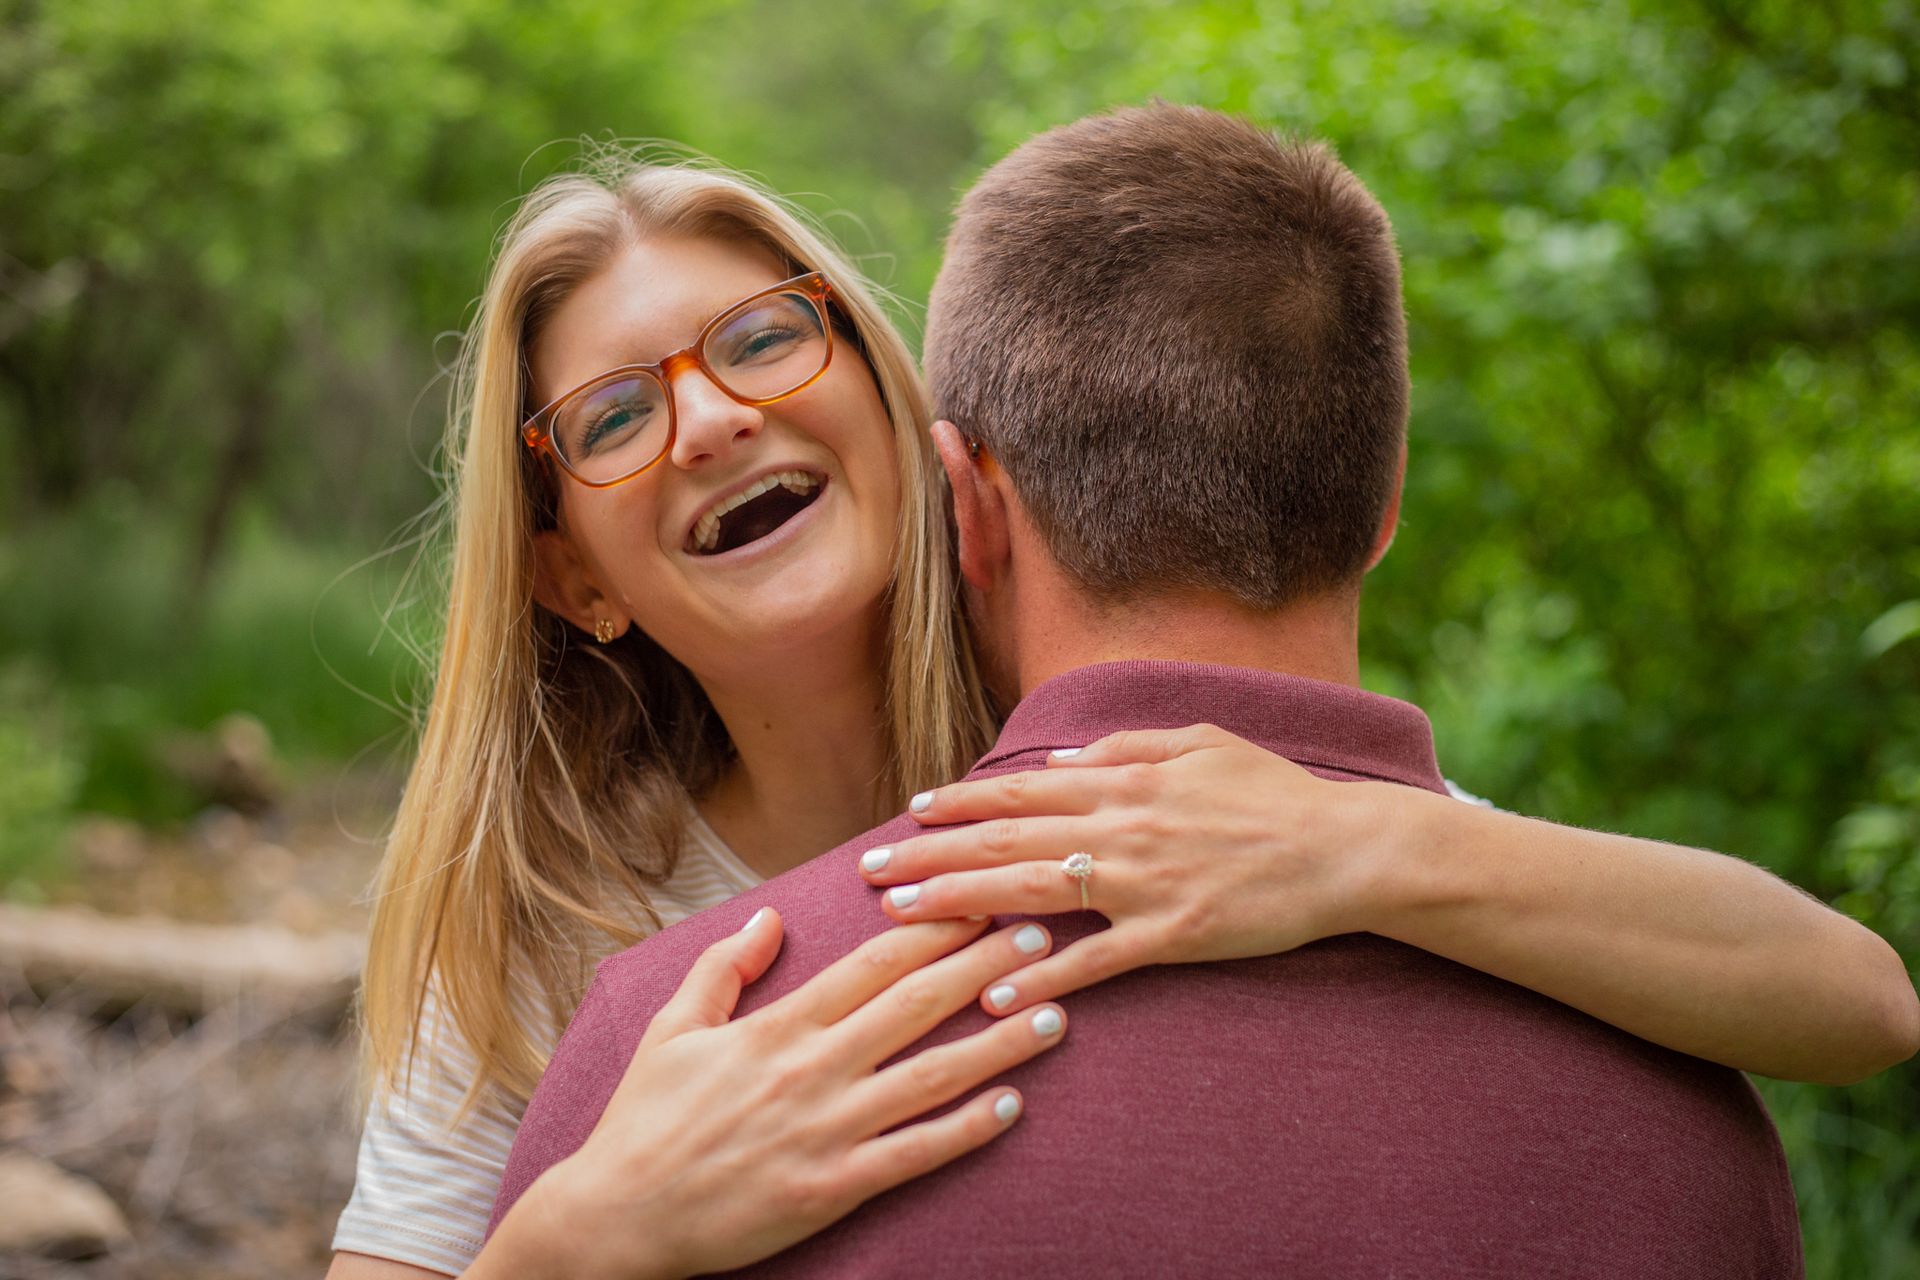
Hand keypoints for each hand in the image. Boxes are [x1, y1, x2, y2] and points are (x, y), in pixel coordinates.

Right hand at [500, 911, 1067, 1279]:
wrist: (617, 1218)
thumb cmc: (645, 1121)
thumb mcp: (672, 1028)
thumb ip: (724, 968)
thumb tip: (771, 917)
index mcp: (778, 1026)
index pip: (873, 962)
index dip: (934, 926)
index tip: (980, 897)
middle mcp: (812, 1069)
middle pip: (917, 1004)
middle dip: (984, 963)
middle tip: (1041, 933)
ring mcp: (827, 1131)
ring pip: (932, 1075)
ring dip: (999, 1042)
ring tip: (1054, 1012)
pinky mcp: (833, 1189)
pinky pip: (916, 1154)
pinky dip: (967, 1129)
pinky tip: (1013, 1105)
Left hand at [857, 724, 1396, 1015]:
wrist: (1345, 847)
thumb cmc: (1273, 792)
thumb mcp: (1199, 745)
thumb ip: (1125, 749)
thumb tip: (1062, 763)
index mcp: (1124, 781)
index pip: (1021, 792)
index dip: (960, 802)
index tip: (910, 811)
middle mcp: (1121, 827)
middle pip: (1005, 842)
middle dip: (930, 855)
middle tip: (870, 871)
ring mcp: (1144, 883)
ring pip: (1031, 894)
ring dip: (958, 904)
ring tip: (899, 918)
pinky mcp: (1173, 934)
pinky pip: (1095, 960)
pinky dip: (1043, 973)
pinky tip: (993, 988)